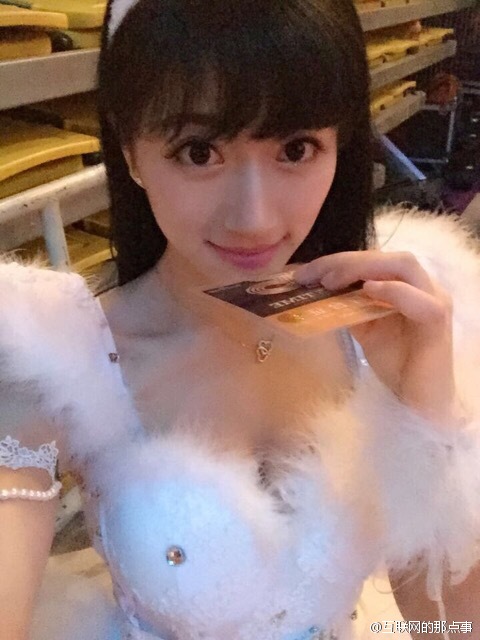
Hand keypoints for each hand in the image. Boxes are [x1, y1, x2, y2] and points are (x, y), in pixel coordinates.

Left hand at [294, 250, 460, 429]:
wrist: (417, 402)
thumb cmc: (396, 365)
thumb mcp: (365, 329)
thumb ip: (350, 305)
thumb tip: (319, 288)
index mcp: (408, 285)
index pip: (374, 260)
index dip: (338, 260)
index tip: (304, 273)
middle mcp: (425, 286)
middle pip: (387, 257)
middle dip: (345, 261)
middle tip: (312, 275)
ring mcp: (435, 300)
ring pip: (403, 266)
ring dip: (363, 268)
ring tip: (331, 281)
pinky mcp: (438, 322)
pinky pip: (419, 299)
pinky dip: (393, 290)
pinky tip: (367, 289)